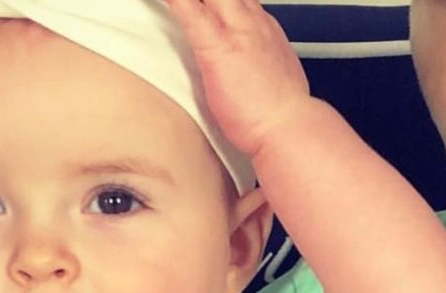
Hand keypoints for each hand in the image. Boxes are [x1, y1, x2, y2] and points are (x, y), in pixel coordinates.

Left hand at [166, 0, 310, 157]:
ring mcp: (235, 33)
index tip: (212, 10)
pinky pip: (188, 10)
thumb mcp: (274, 80)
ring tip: (172, 3)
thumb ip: (260, 66)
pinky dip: (175, 2)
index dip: (223, 3)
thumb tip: (255, 74)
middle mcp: (252, 24)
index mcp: (265, 31)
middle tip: (196, 6)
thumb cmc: (278, 115)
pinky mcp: (215, 48)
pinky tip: (158, 0)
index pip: (241, 1)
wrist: (287, 127)